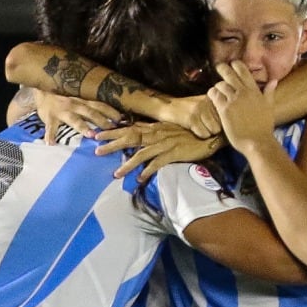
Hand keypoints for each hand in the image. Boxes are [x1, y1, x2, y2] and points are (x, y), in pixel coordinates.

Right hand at [36, 89, 122, 143]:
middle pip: (90, 112)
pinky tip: (51, 143)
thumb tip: (107, 117)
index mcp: (83, 102)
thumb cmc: (62, 100)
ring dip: (82, 127)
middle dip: (101, 120)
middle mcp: (74, 105)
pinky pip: (50, 127)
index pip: (99, 105)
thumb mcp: (77, 101)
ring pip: (74, 119)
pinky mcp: (49, 118)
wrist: (41, 93)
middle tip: (111, 129)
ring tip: (90, 135)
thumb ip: (89, 108)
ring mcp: (62, 111)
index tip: (121, 119)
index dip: (110, 111)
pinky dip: (50, 135)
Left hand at [97, 121, 224, 180]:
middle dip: (112, 144)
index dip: (113, 131)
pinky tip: (140, 178)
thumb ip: (154, 134)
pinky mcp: (174, 152)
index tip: (97, 134)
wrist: (210, 133)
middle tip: (96, 150)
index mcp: (154, 128)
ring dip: (128, 164)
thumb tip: (140, 140)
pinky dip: (148, 171)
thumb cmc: (190, 132)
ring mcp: (165, 143)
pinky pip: (158, 163)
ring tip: (116, 173)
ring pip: (141, 153)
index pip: (129, 128)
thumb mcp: (169, 130)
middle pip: (130, 138)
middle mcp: (157, 134)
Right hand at [167, 93, 221, 138]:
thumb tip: (229, 120)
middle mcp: (208, 102)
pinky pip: (203, 134)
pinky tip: (193, 129)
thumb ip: (215, 108)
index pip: (226, 116)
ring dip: (207, 133)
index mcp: (213, 98)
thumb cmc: (186, 108)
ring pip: (213, 131)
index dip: (220, 123)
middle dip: (214, 129)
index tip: (212, 123)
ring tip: (199, 127)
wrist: (167, 106)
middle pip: (221, 125)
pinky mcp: (192, 118)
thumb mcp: (202, 102)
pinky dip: (199, 135)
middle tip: (204, 126)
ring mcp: (200, 110)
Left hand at [207, 60, 277, 152]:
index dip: (236, 65)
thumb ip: (269, 92)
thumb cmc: (264, 126)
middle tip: (219, 68)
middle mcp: (243, 92)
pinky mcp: (224, 109)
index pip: (243, 70)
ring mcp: (233, 100)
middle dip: (223, 68)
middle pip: (229, 74)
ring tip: (216, 89)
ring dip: (217, 85)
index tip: (232, 65)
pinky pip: (214, 96)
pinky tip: (211, 96)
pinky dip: (212, 94)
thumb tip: (274, 80)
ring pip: (220, 84)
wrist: (257, 141)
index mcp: (254, 90)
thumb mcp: (269, 106)